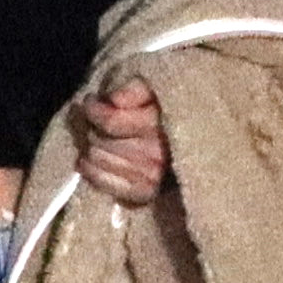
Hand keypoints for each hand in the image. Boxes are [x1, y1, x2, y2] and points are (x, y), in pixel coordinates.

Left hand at [75, 73, 169, 209]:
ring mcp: (151, 174)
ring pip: (97, 159)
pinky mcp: (145, 192)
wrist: (195, 148)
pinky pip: (104, 182)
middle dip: (93, 127)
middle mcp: (157, 152)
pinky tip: (87, 162)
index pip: (110, 122)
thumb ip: (135, 89)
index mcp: (159, 124)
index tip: (92, 101)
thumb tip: (113, 99)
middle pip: (99, 140)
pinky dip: (91, 171)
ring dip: (91, 148)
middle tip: (96, 123)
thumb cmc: (167, 114)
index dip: (94, 109)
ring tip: (96, 140)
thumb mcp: (154, 92)